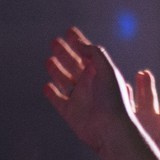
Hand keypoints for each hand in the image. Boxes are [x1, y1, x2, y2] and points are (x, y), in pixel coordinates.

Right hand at [42, 28, 137, 153]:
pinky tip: (46, 85)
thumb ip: (95, 54)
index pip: (87, 53)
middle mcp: (89, 84)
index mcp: (100, 73)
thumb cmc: (113, 99)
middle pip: (74, 64)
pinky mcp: (70, 112)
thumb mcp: (107, 70)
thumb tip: (81, 44)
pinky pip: (58, 100)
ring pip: (64, 80)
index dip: (79, 41)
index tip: (69, 30)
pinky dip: (52, 93)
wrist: (110, 129)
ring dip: (57, 70)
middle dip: (64, 52)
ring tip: (48, 60)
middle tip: (54, 41)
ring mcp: (79, 98)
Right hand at [128, 69, 159, 157]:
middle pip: (150, 96)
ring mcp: (137, 117)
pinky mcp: (125, 120)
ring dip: (137, 87)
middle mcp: (150, 116)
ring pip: (138, 98)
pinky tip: (123, 88)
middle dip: (148, 84)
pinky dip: (125, 96)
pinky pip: (125, 105)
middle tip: (144, 74)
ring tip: (136, 76)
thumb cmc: (153, 157)